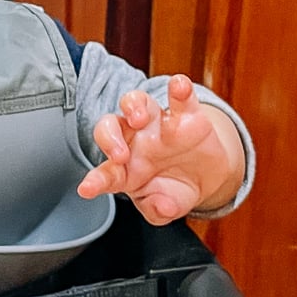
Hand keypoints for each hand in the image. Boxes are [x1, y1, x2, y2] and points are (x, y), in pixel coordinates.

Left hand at [78, 75, 243, 224]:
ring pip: (135, 101)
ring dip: (133, 106)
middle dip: (109, 138)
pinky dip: (178, 88)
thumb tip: (162, 207)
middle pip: (109, 126)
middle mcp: (135, 140)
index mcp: (124, 169)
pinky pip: (179, 96)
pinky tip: (179, 86)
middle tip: (120, 155)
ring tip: (140, 118)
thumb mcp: (166, 208)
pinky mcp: (186, 114)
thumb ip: (159, 210)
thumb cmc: (175, 190)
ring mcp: (158, 123)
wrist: (208, 177)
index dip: (95, 180)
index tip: (88, 189)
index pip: (105, 172)